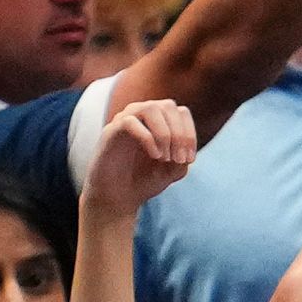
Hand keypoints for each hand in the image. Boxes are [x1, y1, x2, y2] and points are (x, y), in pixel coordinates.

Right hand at [81, 95, 196, 215]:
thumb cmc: (144, 180)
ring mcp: (126, 119)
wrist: (118, 195)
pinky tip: (154, 156)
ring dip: (164, 134)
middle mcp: (142, 114)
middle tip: (178, 160)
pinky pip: (130, 121)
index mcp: (159, 121)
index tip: (189, 160)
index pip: (181, 112)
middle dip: (179, 134)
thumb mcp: (172, 171)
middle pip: (168, 106)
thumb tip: (185, 147)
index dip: (190, 134)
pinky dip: (147, 138)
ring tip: (164, 158)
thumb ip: (182, 158)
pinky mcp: (112, 130)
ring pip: (150, 108)